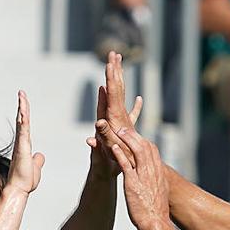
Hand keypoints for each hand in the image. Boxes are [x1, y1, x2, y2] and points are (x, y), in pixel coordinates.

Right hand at [4, 91, 44, 193]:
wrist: (18, 189)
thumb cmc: (24, 181)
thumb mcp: (36, 168)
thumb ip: (37, 160)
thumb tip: (39, 156)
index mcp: (24, 146)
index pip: (25, 126)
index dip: (24, 114)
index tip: (23, 103)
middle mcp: (21, 142)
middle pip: (22, 120)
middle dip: (21, 106)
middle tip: (21, 93)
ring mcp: (21, 144)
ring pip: (22, 122)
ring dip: (22, 108)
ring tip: (22, 95)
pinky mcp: (22, 147)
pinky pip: (23, 130)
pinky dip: (23, 119)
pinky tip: (22, 110)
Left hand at [88, 52, 143, 176]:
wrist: (104, 175)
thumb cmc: (102, 168)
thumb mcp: (99, 157)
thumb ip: (96, 147)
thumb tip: (90, 138)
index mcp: (106, 122)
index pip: (107, 97)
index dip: (108, 81)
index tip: (109, 64)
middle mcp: (109, 119)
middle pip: (111, 91)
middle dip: (112, 73)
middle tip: (113, 54)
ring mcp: (115, 123)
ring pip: (118, 98)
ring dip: (119, 82)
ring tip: (120, 67)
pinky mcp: (121, 130)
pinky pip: (129, 114)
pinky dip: (134, 106)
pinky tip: (139, 98)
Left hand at [107, 126, 169, 229]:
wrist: (156, 222)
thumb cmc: (156, 211)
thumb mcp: (158, 193)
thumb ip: (155, 184)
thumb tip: (154, 183)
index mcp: (158, 172)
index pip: (152, 150)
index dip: (142, 141)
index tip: (134, 136)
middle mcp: (152, 171)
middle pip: (144, 146)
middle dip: (133, 135)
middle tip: (122, 128)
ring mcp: (143, 176)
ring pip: (136, 151)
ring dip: (126, 139)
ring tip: (116, 131)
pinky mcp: (133, 183)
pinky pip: (126, 164)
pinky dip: (120, 154)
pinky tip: (112, 147)